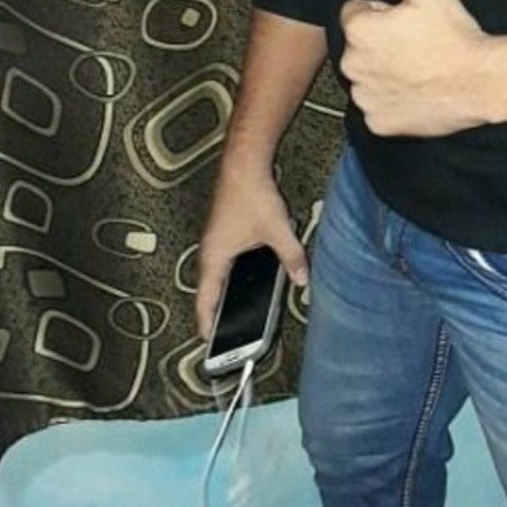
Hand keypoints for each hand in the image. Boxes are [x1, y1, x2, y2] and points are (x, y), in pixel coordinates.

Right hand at [195, 168, 306, 339]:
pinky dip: (231, 272)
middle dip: (215, 311)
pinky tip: (248, 274)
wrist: (243, 162)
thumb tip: (303, 279)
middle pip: (208, 289)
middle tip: (222, 332)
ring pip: (217, 273)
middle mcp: (210, 250)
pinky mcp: (224, 228)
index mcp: (214, 258)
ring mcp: (215, 238)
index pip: (204, 301)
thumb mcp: (277, 230)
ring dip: (222, 290)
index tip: (207, 344)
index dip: (205, 324)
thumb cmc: (251, 195)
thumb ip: (291, 257)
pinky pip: (224, 259)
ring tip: (234, 308)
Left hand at [340, 0, 491, 137]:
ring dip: (383, 72)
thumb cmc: (454, 34)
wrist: (481, 82)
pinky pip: (377, 107)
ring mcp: (365, 97)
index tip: (407, 20)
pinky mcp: (379, 122)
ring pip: (367, 76)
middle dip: (379, 42)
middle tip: (415, 43)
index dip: (383, 12)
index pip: (356, 11)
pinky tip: (416, 91)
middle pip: (359, 45)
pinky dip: (391, 101)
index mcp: (360, 29)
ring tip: (418, 68)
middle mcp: (353, 65)